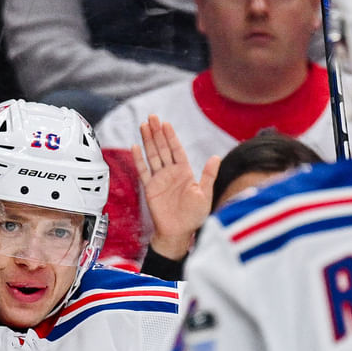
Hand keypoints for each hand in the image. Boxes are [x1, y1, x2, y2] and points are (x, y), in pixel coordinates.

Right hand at [133, 117, 218, 261]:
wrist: (179, 232)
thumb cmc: (194, 216)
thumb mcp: (205, 194)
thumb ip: (208, 175)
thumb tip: (216, 157)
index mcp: (184, 172)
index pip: (176, 149)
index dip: (171, 136)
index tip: (166, 123)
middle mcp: (171, 173)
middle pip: (162, 148)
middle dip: (157, 133)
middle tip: (152, 117)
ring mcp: (159, 179)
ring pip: (152, 155)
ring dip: (148, 140)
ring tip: (143, 125)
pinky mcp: (150, 188)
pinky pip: (143, 171)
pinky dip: (138, 159)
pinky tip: (135, 146)